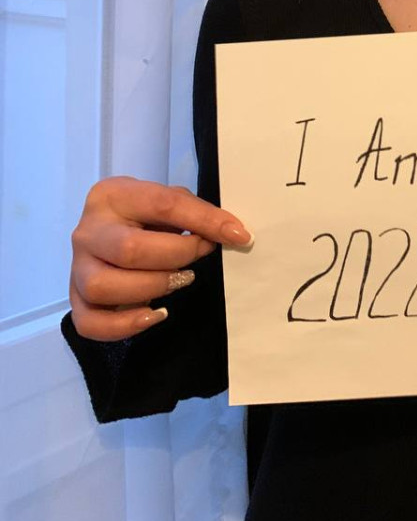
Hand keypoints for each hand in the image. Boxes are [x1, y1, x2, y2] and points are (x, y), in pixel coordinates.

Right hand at [69, 175, 252, 340]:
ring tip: (177, 281)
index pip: (162, 205)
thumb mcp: (166, 200)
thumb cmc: (144, 215)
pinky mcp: (76, 299)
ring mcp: (77, 267)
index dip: (204, 221)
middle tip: (198, 255)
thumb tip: (234, 234)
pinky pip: (89, 322)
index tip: (237, 235)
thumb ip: (195, 213)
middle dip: (176, 257)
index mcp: (113, 195)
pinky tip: (154, 314)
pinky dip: (124, 325)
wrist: (110, 227)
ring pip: (103, 286)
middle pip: (129, 250)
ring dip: (151, 288)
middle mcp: (88, 230)